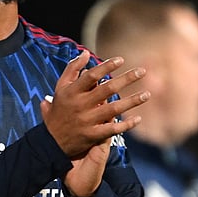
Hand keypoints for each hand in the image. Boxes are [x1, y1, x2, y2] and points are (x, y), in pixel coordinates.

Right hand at [41, 51, 148, 196]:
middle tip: (142, 71)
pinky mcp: (92, 135)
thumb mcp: (60, 88)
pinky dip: (126, 125)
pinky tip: (138, 119)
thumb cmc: (59, 111)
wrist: (50, 142)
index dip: (106, 66)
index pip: (91, 76)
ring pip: (114, 109)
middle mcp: (79, 105)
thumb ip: (71, 70)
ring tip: (147, 94)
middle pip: (107, 89)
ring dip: (132, 101)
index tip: (121, 60)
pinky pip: (113, 129)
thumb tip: (86, 54)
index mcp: (71, 92)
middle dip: (126, 79)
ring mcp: (87, 121)